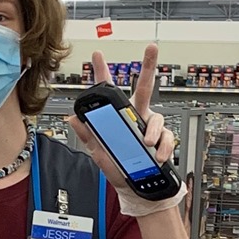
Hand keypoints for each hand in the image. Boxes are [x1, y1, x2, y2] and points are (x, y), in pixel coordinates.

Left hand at [75, 46, 182, 214]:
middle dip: (148, 66)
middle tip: (151, 48)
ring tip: (146, 143)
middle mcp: (138, 117)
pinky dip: (163, 148)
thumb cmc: (119, 169)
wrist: (138, 190)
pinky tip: (157, 156)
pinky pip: (166, 138)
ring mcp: (152, 128)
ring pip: (157, 118)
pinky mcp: (163, 141)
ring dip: (152, 130)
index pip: (111, 93)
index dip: (103, 74)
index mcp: (120, 118)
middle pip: (144, 88)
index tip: (98, 55)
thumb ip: (88, 136)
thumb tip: (72, 119)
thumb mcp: (99, 154)